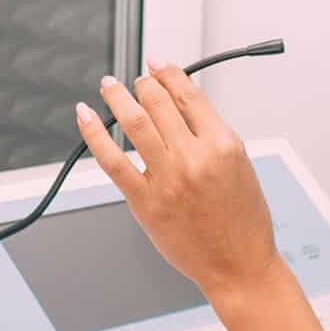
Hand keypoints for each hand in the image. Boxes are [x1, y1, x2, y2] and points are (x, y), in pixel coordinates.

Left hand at [75, 59, 280, 299]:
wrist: (238, 267)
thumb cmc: (243, 222)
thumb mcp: (240, 166)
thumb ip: (211, 135)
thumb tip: (181, 104)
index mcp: (223, 145)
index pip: (189, 94)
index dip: (168, 72)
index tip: (157, 63)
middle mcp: (194, 158)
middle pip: (158, 102)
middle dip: (142, 83)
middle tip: (134, 79)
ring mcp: (167, 179)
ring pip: (133, 122)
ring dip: (117, 96)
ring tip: (109, 86)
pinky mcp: (144, 202)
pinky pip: (111, 160)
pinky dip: (94, 133)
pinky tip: (86, 116)